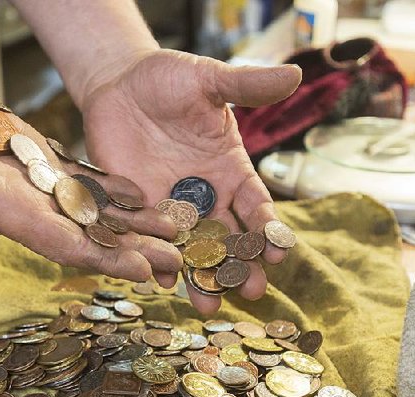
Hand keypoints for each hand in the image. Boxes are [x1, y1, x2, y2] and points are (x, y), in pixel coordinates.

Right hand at [0, 80, 181, 281]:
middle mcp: (24, 205)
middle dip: (135, 249)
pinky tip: (141, 195)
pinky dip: (112, 190)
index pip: (61, 241)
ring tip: (177, 229)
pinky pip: (81, 181)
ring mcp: (31, 186)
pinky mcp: (33, 163)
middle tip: (182, 260)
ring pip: (92, 211)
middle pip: (90, 234)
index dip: (103, 257)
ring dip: (133, 224)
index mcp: (1, 209)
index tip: (144, 272)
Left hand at [81, 50, 301, 312]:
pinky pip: (148, 242)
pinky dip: (154, 261)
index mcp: (231, 171)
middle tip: (253, 293)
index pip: (256, 206)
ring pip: (191, 249)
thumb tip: (295, 73)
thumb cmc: (169, 80)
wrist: (118, 86)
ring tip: (209, 306)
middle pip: (229, 239)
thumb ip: (246, 85)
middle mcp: (205, 196)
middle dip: (241, 266)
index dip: (268, 228)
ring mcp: (171, 208)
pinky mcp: (137, 211)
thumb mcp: (208, 80)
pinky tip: (161, 282)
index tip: (280, 250)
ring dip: (201, 277)